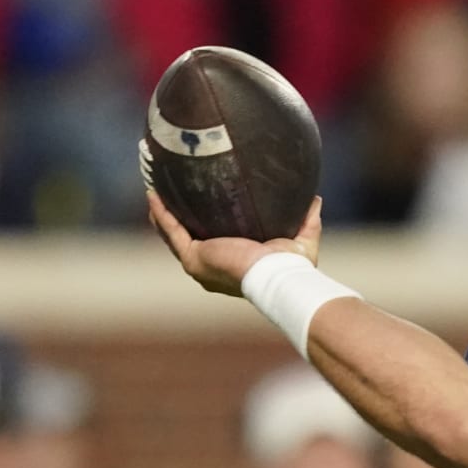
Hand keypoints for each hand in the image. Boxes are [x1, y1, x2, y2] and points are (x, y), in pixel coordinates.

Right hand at [148, 191, 323, 296]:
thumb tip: (314, 199)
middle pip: (185, 237)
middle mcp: (210, 266)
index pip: (210, 241)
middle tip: (167, 191)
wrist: (279, 277)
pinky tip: (154, 194)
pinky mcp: (193, 259)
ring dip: (162, 213)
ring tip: (154, 191)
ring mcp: (199, 264)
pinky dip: (162, 214)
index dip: (201, 223)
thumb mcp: (300, 240)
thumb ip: (307, 220)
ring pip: (173, 235)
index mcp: (231, 263)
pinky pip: (172, 231)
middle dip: (175, 216)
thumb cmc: (292, 268)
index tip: (198, 202)